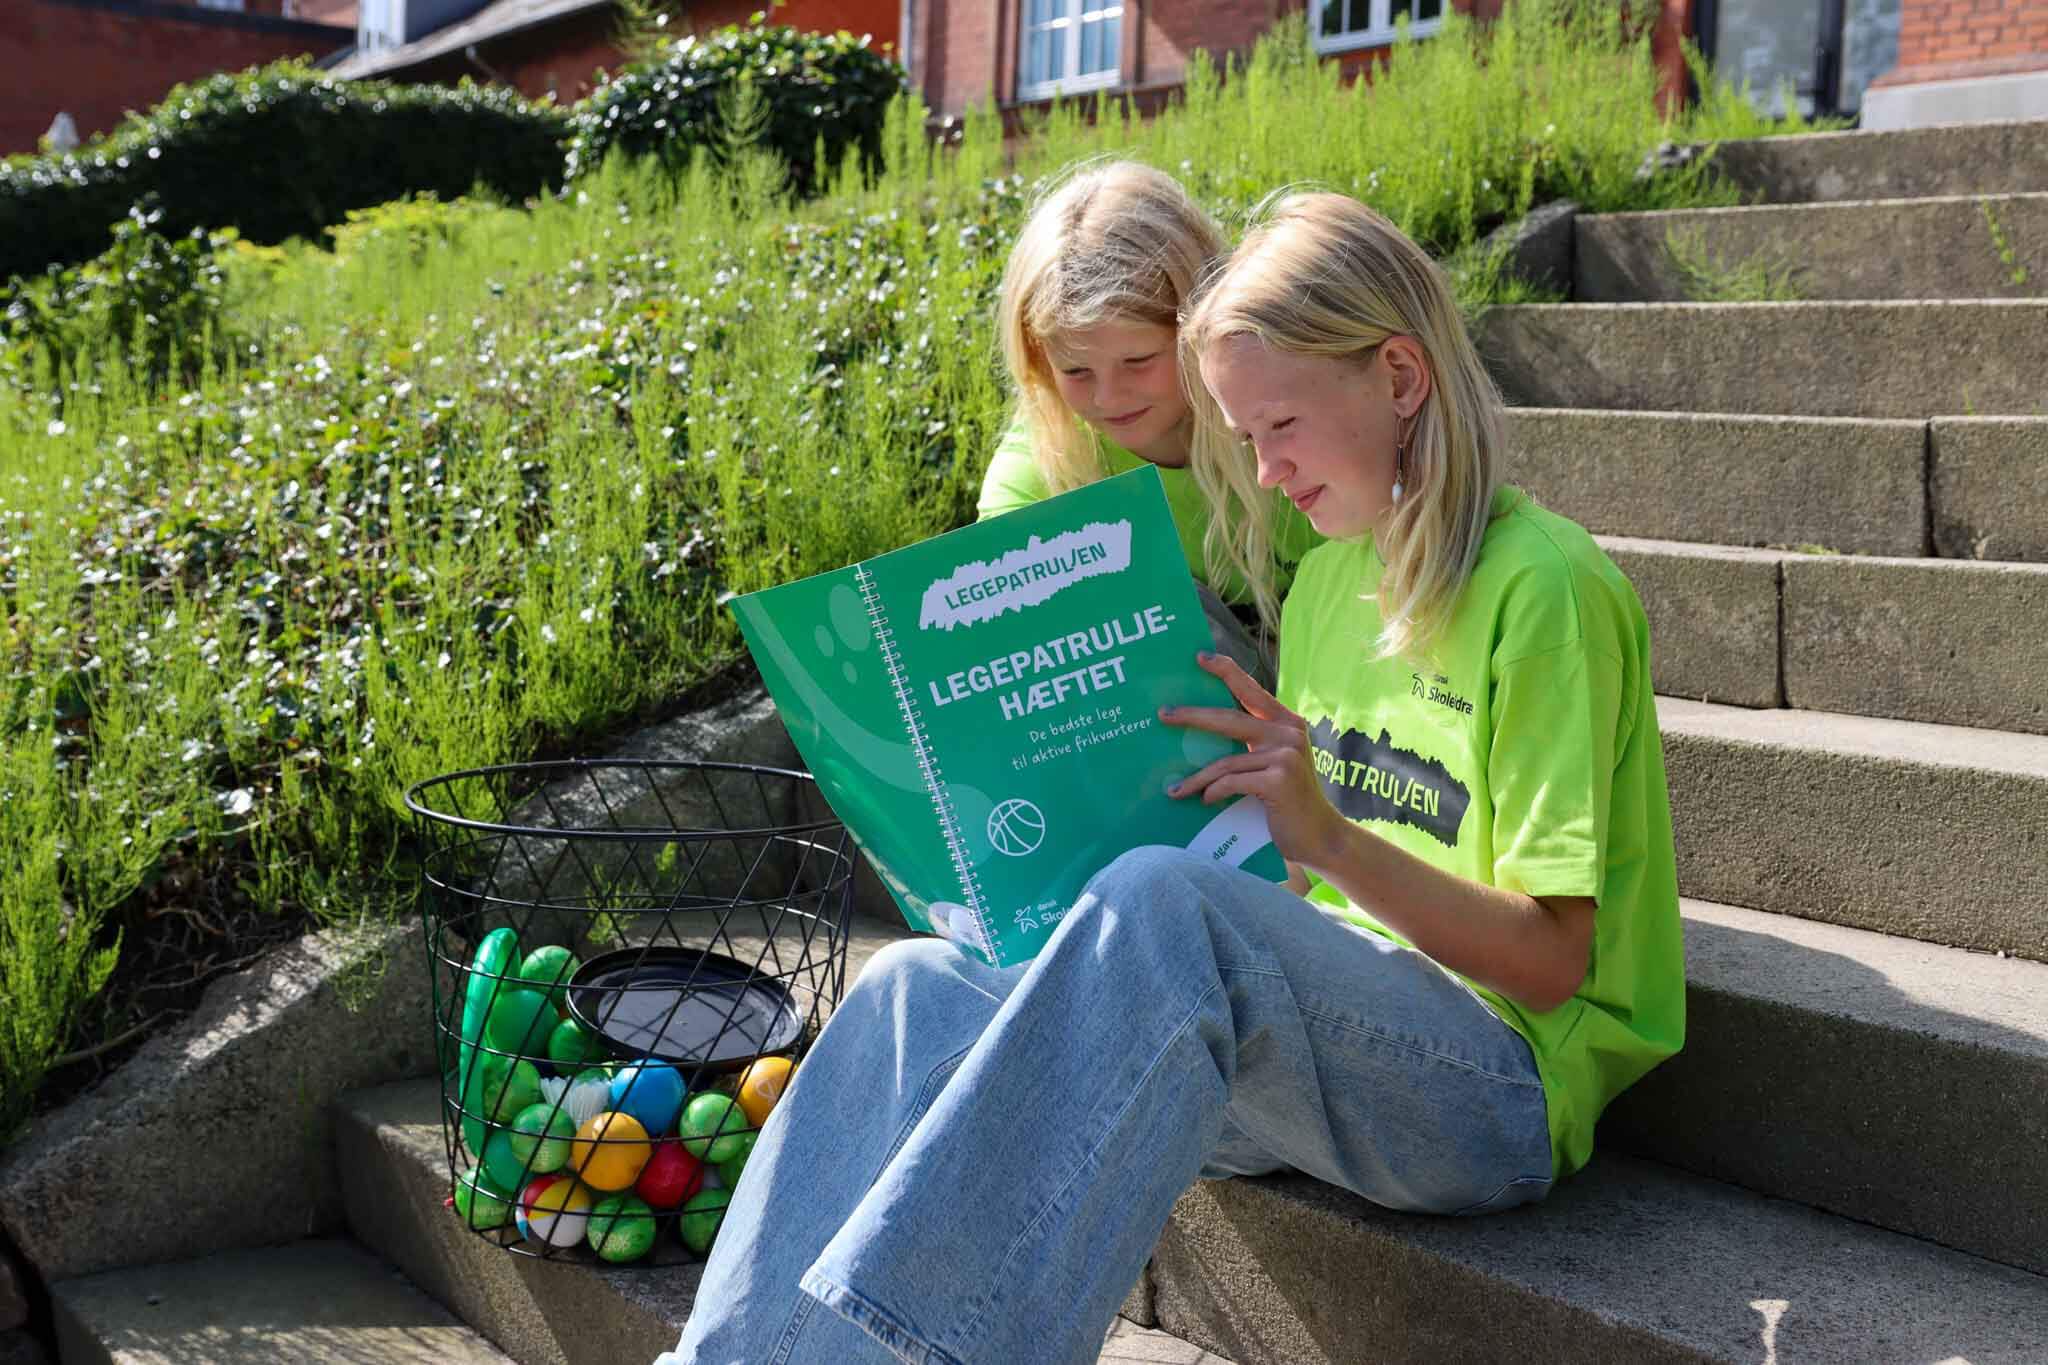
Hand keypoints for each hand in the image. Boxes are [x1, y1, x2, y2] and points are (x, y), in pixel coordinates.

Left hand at [1160, 652, 1348, 871]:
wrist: (1320, 836)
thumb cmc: (1289, 802)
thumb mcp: (1275, 765)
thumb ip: (1253, 746)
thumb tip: (1206, 738)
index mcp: (1286, 723)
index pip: (1252, 690)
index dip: (1226, 671)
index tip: (1200, 658)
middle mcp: (1288, 733)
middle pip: (1229, 718)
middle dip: (1192, 716)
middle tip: (1163, 715)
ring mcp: (1285, 755)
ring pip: (1224, 761)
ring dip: (1196, 778)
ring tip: (1176, 790)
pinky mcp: (1279, 780)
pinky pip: (1231, 782)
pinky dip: (1213, 792)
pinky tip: (1205, 801)